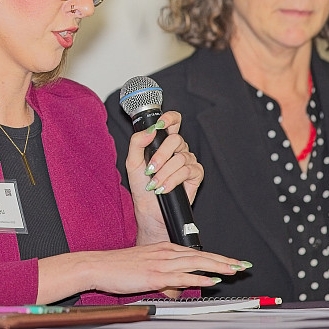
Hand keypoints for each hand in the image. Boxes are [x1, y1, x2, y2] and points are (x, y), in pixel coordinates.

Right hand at [37, 243, 248, 302]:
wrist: (97, 266)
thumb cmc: (117, 267)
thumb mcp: (144, 269)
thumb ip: (162, 277)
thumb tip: (177, 288)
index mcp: (163, 249)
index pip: (195, 253)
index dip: (216, 257)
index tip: (233, 261)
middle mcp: (165, 253)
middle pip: (201, 256)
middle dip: (224, 260)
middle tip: (243, 264)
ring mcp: (160, 263)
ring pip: (196, 263)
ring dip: (218, 267)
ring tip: (235, 270)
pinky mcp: (154, 274)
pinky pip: (182, 276)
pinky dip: (199, 277)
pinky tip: (212, 280)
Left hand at [123, 110, 203, 243]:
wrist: (149, 210)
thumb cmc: (141, 186)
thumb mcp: (132, 162)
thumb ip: (137, 142)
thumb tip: (150, 130)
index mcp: (163, 142)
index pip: (173, 122)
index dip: (170, 118)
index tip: (161, 123)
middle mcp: (178, 149)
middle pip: (176, 139)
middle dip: (161, 155)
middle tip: (150, 168)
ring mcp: (188, 161)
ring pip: (180, 157)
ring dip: (164, 172)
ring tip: (155, 183)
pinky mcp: (196, 174)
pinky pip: (187, 171)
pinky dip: (173, 180)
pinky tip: (164, 188)